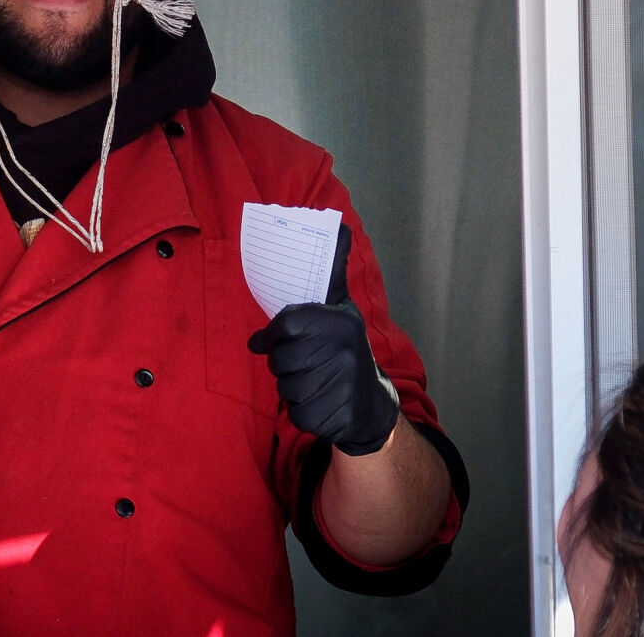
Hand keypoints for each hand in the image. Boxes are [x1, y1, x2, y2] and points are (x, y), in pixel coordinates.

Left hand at [247, 224, 399, 455]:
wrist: (371, 405)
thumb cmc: (345, 347)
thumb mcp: (340, 307)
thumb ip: (333, 270)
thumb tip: (340, 226)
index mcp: (341, 321)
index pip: (288, 323)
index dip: (274, 334)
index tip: (272, 338)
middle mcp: (345, 351)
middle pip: (281, 359)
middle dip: (283, 363)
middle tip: (301, 362)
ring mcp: (343, 386)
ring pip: (286, 387)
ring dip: (292, 387)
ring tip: (313, 380)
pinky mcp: (336, 416)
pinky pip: (296, 412)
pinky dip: (301, 410)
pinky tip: (319, 401)